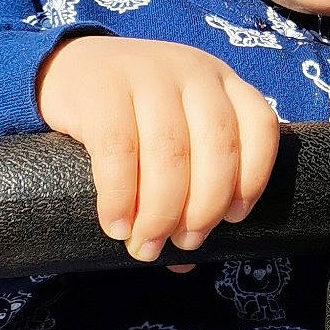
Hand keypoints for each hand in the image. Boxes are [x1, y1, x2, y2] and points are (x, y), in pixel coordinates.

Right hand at [36, 37, 280, 263]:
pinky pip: (118, 151)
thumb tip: (185, 261)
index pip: (259, 127)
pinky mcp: (101, 88)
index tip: (233, 219)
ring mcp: (148, 74)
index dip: (254, 179)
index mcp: (222, 81)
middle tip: (185, 242)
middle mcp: (192, 72)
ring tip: (146, 245)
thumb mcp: (170, 133)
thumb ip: (189, 183)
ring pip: (170, 154)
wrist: (70, 69)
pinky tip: (116, 226)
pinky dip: (120, 198)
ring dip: (161, 212)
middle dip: (204, 208)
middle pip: (217, 148)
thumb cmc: (132, 114)